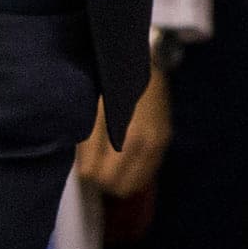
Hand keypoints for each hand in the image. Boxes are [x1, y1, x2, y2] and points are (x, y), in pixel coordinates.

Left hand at [75, 63, 172, 199]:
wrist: (150, 62)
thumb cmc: (114, 83)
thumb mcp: (94, 109)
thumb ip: (88, 141)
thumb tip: (83, 170)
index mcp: (125, 135)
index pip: (96, 175)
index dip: (86, 170)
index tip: (83, 161)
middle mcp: (145, 145)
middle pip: (116, 186)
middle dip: (102, 180)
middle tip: (95, 166)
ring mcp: (158, 145)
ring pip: (133, 185)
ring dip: (118, 180)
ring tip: (109, 165)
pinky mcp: (164, 143)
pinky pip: (146, 175)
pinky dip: (133, 175)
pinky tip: (125, 163)